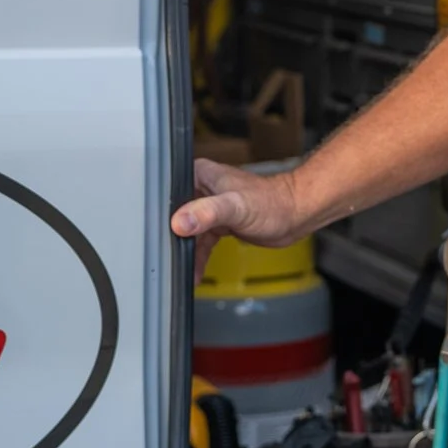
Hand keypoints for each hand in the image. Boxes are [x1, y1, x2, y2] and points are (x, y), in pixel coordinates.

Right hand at [171, 157, 303, 277]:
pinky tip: (193, 272)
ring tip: (178, 271)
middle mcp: (202, 189)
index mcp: (200, 175)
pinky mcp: (219, 222)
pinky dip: (196, 257)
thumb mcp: (236, 207)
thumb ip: (207, 213)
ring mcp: (210, 206)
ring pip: (187, 232)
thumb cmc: (273, 203)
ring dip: (183, 251)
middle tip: (162, 260)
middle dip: (169, 238)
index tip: (151, 236)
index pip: (168, 194)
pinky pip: (200, 242)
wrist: (296, 215)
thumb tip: (180, 222)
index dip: (159, 214)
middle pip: (174, 215)